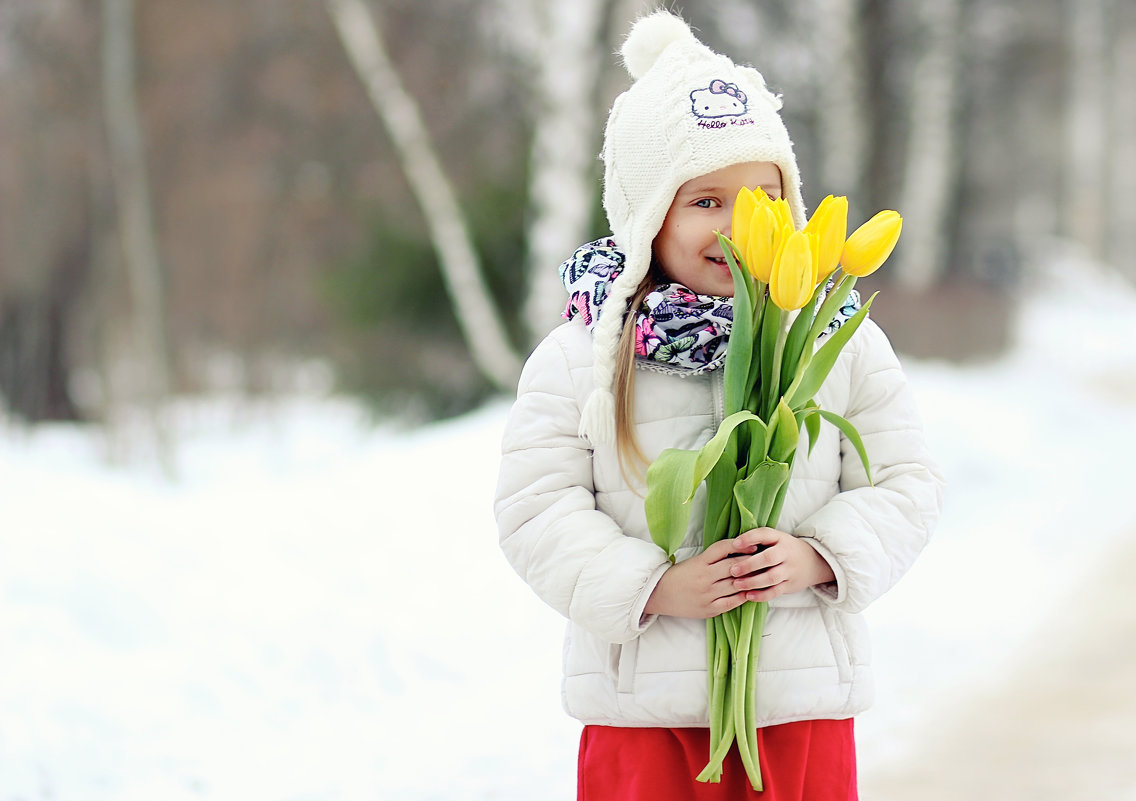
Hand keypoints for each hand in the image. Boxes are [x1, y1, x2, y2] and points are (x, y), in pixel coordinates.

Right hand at [644, 528, 835, 618]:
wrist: (659, 594)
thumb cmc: (679, 575)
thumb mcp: (694, 561)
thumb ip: (713, 558)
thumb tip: (738, 550)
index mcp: (700, 562)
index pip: (724, 549)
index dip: (741, 545)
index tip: (755, 543)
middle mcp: (705, 577)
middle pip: (734, 566)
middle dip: (752, 562)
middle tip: (766, 558)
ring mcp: (707, 594)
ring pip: (736, 584)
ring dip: (751, 580)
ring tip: (764, 575)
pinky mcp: (709, 609)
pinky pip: (731, 602)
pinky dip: (743, 597)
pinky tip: (752, 592)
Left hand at [726, 527, 835, 602]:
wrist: (814, 561)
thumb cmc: (784, 549)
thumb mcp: (776, 539)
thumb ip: (758, 540)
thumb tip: (731, 545)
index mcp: (780, 538)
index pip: (764, 534)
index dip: (749, 538)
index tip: (734, 544)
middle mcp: (786, 553)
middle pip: (768, 558)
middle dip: (749, 564)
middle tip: (732, 570)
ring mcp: (790, 570)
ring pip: (771, 577)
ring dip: (753, 582)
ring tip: (737, 584)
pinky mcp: (790, 585)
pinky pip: (775, 591)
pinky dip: (761, 595)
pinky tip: (748, 596)